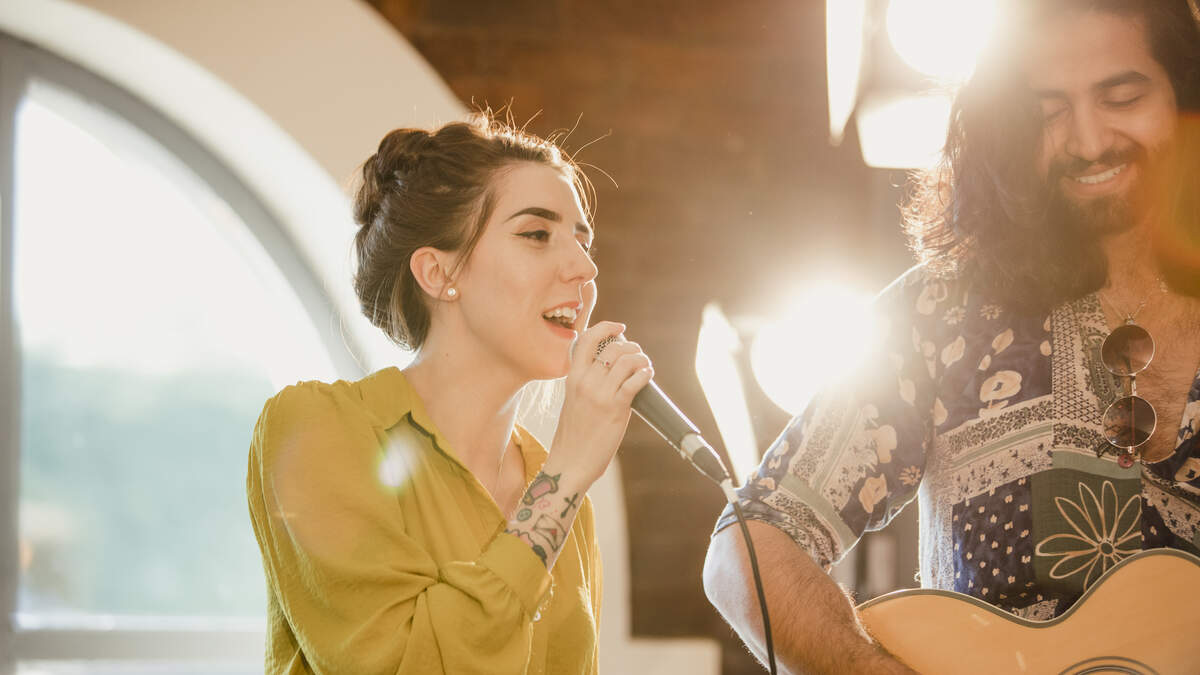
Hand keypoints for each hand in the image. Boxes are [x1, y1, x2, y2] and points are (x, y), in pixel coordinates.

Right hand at [546, 321, 652, 486]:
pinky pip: (635, 381)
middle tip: (638, 354)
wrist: (570, 463)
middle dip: (631, 346)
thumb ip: (586, 385)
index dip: (605, 327)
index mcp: (572, 379)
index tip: (619, 327)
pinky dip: (645, 374)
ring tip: (645, 365)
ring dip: (641, 359)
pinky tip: (648, 375)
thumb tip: (609, 373)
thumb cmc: (573, 437)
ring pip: (626, 361)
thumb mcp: (573, 402)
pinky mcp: (615, 409)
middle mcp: (585, 382)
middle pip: (613, 348)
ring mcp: (600, 395)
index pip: (586, 340)